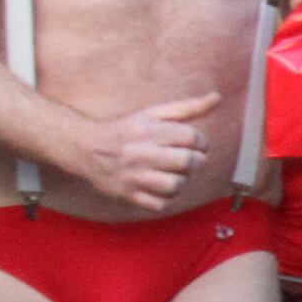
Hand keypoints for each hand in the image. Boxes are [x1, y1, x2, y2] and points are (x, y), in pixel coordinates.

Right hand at [79, 95, 217, 211]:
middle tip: (187, 160)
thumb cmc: (125, 129)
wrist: (83, 147)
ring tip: (173, 174)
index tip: (194, 144)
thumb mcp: (153, 113)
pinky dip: (166, 199)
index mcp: (148, 130)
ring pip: (175, 185)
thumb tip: (217, 97)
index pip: (192, 137)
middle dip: (195, 162)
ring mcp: (132, 175)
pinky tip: (160, 187)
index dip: (200, 142)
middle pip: (187, 162)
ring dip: (181, 181)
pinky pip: (160, 204)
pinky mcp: (127, 194)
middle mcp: (140, 152)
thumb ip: (187, 107)